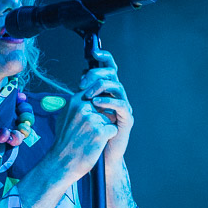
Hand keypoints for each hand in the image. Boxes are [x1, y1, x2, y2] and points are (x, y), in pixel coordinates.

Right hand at [45, 82, 118, 186]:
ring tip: (90, 140)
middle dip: (100, 119)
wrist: (62, 163)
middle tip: (88, 133)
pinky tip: (97, 144)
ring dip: (103, 129)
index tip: (90, 120)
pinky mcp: (100, 132)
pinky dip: (108, 137)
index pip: (94, 96)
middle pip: (102, 108)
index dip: (95, 109)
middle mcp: (83, 108)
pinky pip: (113, 129)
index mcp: (74, 102)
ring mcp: (92, 120)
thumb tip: (84, 97)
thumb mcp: (64, 118)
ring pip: (108, 119)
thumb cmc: (64, 143)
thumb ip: (75, 106)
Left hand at [78, 47, 133, 168]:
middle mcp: (117, 96)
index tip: (93, 51)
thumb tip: (81, 77)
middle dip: (98, 73)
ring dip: (102, 86)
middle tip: (83, 82)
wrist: (99, 155)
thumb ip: (84, 94)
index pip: (109, 68)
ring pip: (118, 87)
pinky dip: (108, 102)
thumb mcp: (84, 110)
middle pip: (113, 74)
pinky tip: (96, 103)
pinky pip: (121, 105)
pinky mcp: (126, 119)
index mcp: (108, 91)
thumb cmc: (91, 133)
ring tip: (88, 94)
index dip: (103, 57)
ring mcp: (123, 107)